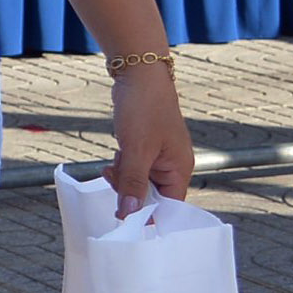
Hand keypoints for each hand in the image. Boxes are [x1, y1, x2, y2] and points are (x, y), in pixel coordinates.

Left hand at [106, 61, 194, 211]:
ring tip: (113, 162)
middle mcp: (173, 165)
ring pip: (139, 181)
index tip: (125, 217)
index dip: (149, 214)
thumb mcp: (136, 150)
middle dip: (130, 191)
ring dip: (123, 177)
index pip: (169, 206)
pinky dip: (122, 165)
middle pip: (152, 196)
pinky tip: (116, 153)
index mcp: (180, 169)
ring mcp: (160, 156)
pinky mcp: (146, 147)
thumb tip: (129, 215)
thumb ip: (133, 184)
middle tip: (113, 176)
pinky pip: (134, 167)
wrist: (138, 75)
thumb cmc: (144, 109)